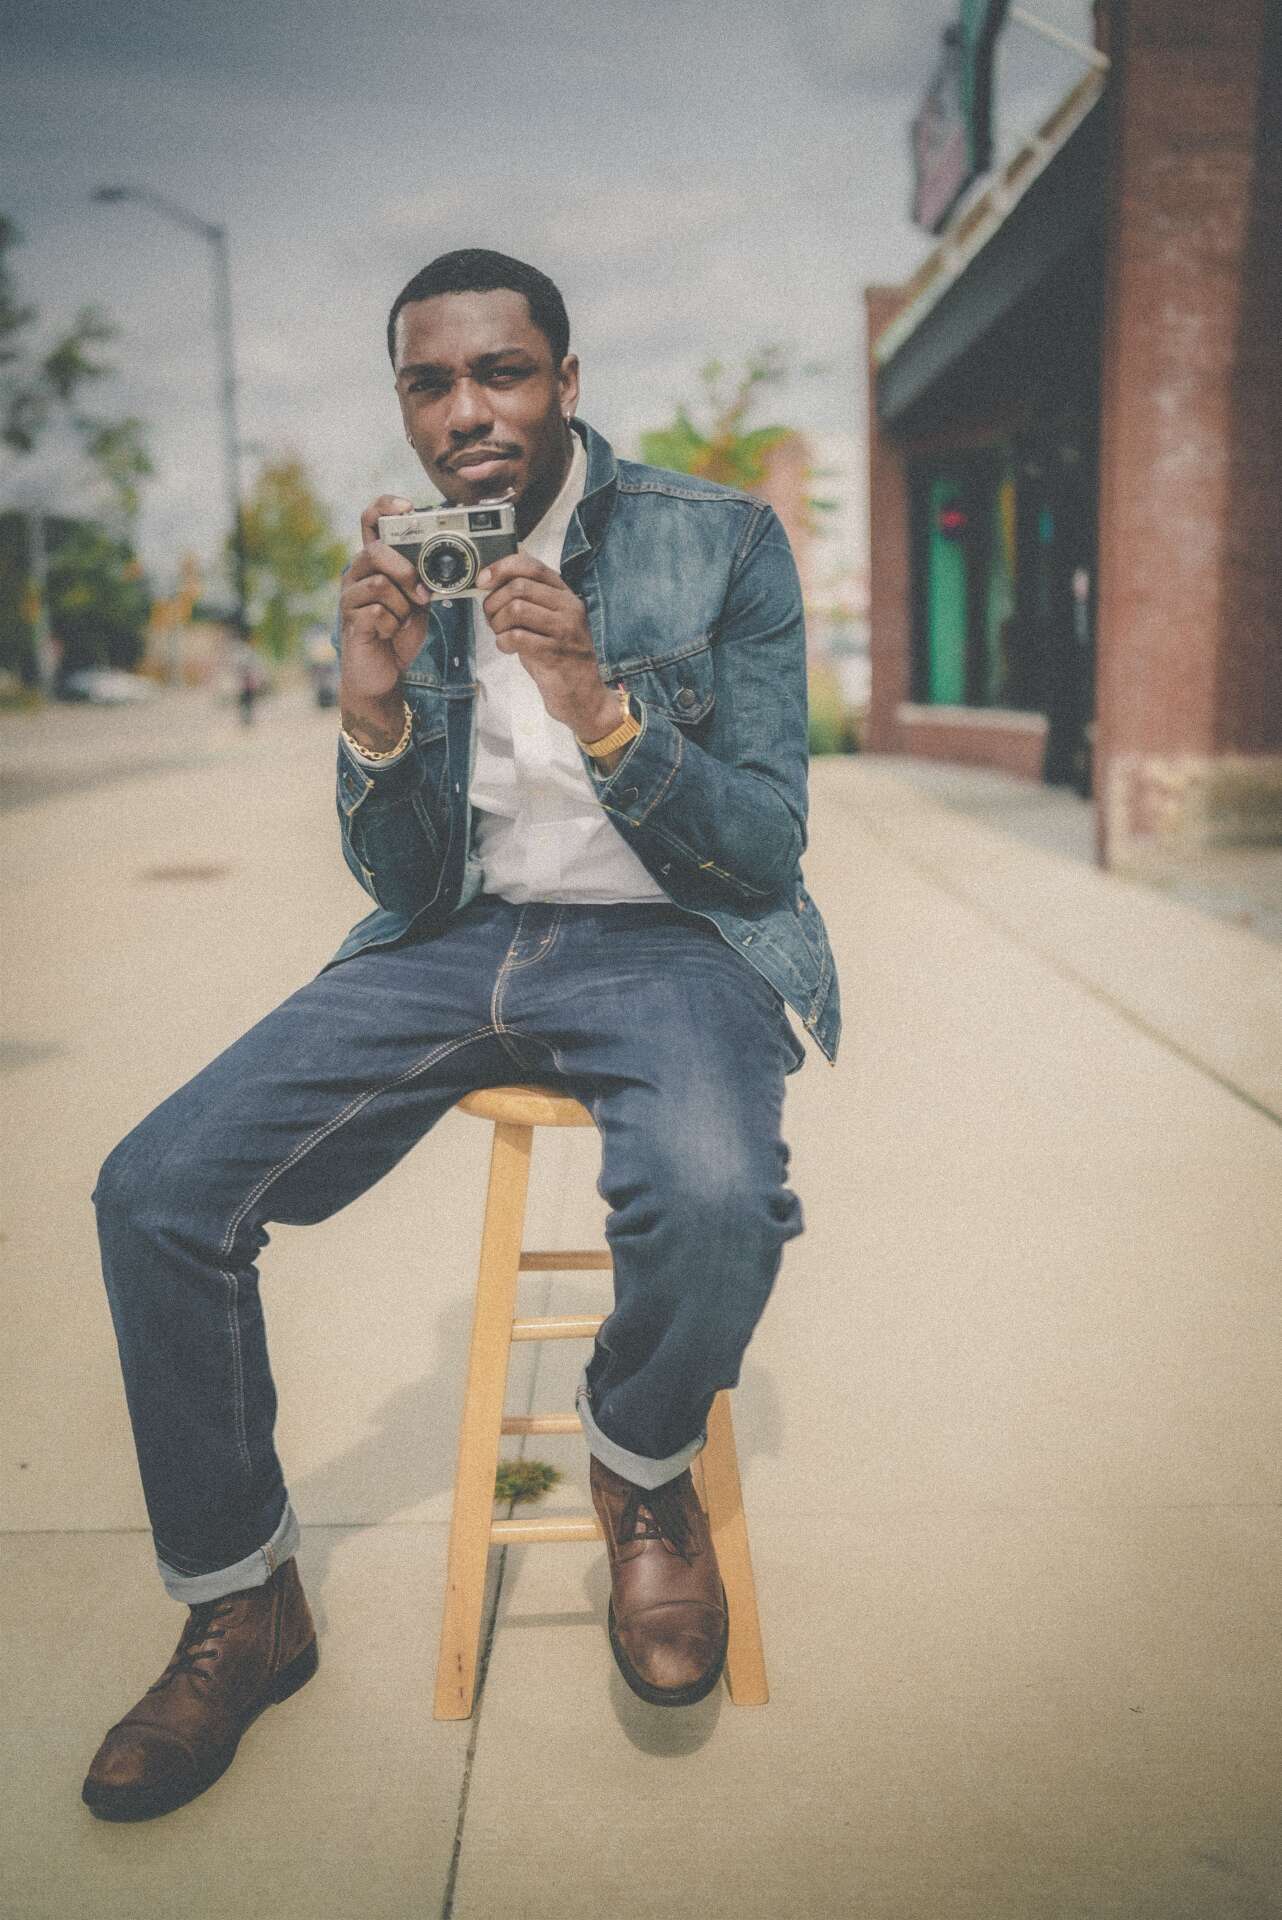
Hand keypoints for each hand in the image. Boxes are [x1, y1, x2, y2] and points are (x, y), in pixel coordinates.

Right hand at [339, 495, 431, 705]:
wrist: (382, 674)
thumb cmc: (398, 634)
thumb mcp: (417, 602)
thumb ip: (423, 579)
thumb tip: (445, 559)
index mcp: (374, 563)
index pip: (370, 521)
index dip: (386, 507)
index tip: (408, 507)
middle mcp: (356, 574)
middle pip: (376, 551)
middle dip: (405, 571)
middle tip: (421, 595)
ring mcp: (350, 597)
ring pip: (380, 584)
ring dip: (402, 607)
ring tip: (402, 621)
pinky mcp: (350, 620)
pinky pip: (377, 612)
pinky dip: (394, 625)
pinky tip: (390, 634)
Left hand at [478, 552, 618, 741]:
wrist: (583, 695)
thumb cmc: (558, 657)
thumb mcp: (547, 621)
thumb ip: (527, 600)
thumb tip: (489, 583)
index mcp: (565, 594)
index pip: (531, 565)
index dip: (501, 568)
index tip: (483, 580)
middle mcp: (568, 607)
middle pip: (519, 586)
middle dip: (494, 602)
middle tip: (492, 619)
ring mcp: (564, 630)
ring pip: (516, 609)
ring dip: (498, 623)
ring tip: (501, 635)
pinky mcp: (555, 653)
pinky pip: (517, 637)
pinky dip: (503, 642)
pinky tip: (508, 648)